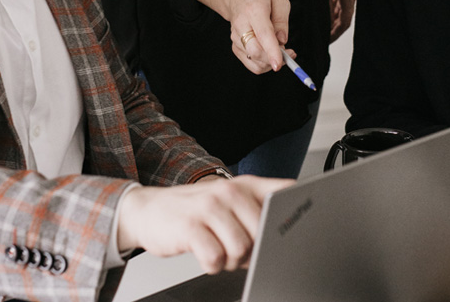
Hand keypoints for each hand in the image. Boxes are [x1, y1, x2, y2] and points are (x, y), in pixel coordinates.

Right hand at [117, 176, 290, 272]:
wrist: (148, 209)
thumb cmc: (195, 211)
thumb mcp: (229, 202)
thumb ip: (258, 209)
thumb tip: (289, 230)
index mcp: (245, 185)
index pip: (285, 191)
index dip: (298, 209)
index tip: (301, 224)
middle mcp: (230, 191)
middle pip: (264, 233)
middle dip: (254, 251)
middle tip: (236, 249)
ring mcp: (210, 207)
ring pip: (242, 249)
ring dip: (232, 261)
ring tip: (219, 251)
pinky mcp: (191, 226)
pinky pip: (216, 259)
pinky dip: (212, 265)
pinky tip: (205, 254)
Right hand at [195, 0, 288, 74]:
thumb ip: (282, 20)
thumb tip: (282, 41)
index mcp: (254, 9)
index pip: (263, 34)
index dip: (272, 51)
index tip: (278, 64)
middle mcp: (241, 25)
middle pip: (256, 51)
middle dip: (274, 58)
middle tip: (289, 53)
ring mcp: (235, 37)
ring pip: (255, 61)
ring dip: (271, 61)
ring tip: (279, 49)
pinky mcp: (235, 47)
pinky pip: (252, 64)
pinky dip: (264, 63)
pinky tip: (269, 52)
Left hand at [315, 0, 356, 40]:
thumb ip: (325, 6)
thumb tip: (325, 23)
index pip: (345, 23)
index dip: (335, 34)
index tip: (325, 40)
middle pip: (345, 17)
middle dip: (334, 28)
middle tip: (322, 36)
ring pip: (342, 9)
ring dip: (333, 18)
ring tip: (321, 25)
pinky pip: (341, 0)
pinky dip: (333, 7)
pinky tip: (323, 8)